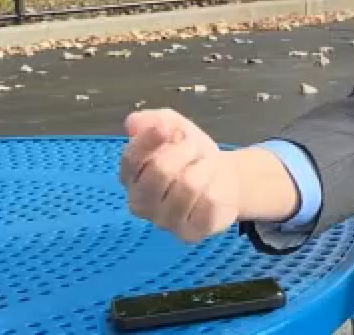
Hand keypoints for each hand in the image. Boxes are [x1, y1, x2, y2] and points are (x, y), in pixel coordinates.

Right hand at [119, 108, 241, 242]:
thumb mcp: (174, 127)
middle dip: (185, 151)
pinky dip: (218, 185)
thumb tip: (133, 123)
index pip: (131, 158)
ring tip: (207, 166)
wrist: (222, 177)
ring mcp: (164, 222)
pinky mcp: (190, 233)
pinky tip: (214, 187)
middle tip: (195, 148)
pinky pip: (209, 202)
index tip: (167, 127)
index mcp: (130, 177)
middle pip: (160, 171)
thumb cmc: (191, 154)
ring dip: (205, 166)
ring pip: (189, 185)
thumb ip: (152, 120)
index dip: (149, 140)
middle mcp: (140, 203)